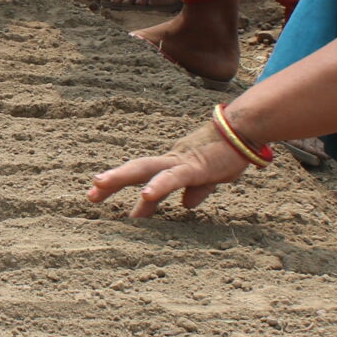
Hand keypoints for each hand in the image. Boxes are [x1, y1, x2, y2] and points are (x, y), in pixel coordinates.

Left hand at [86, 120, 266, 217]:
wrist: (246, 130)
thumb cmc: (228, 152)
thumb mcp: (210, 178)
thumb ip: (196, 190)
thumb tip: (186, 205)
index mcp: (172, 164)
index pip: (141, 175)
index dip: (120, 184)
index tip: (98, 196)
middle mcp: (171, 161)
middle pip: (135, 170)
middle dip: (111, 182)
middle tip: (90, 196)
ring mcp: (181, 162)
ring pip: (145, 169)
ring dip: (120, 177)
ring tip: (99, 186)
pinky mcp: (196, 167)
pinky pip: (173, 177)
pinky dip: (158, 186)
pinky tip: (144, 196)